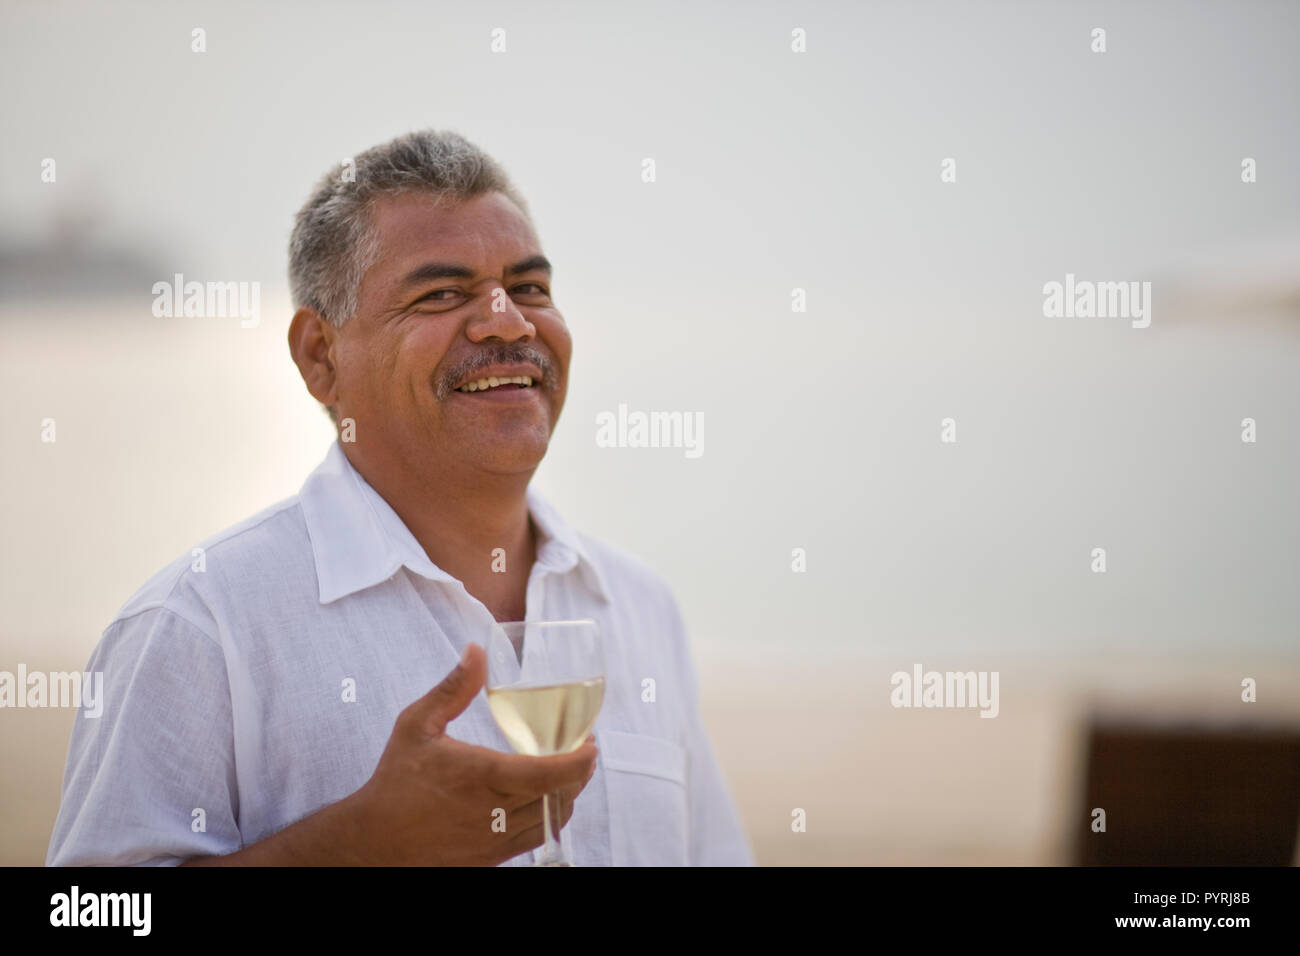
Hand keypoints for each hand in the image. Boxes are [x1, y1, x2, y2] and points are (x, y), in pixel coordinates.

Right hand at [349, 643, 597, 864]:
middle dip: (579, 774)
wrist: (374, 839)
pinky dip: (550, 818)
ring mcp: (493, 840)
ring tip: (567, 772)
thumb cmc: (396, 779)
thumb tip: (477, 650)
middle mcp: (492, 812)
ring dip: (567, 796)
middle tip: (583, 750)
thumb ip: (453, 688)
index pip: (546, 774)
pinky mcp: (491, 858)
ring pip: (552, 820)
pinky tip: (545, 799)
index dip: (577, 762)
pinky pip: (535, 839)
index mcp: (480, 775)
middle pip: (558, 796)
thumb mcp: (418, 724)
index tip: (591, 745)